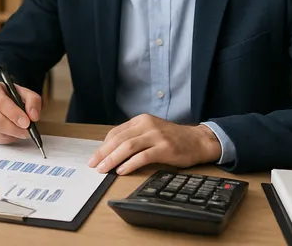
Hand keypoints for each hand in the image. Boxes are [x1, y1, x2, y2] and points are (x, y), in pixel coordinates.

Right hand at [0, 81, 41, 144]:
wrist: (3, 102)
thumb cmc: (12, 97)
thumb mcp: (26, 94)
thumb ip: (33, 101)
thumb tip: (33, 116)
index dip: (14, 113)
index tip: (26, 122)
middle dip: (14, 128)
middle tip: (27, 131)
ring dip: (11, 134)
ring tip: (21, 131)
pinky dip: (6, 138)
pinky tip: (12, 133)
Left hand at [88, 114, 221, 174]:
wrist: (198, 140)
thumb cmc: (172, 138)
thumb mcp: (150, 131)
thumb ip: (133, 137)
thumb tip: (111, 151)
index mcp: (141, 120)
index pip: (116, 132)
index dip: (103, 145)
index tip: (95, 157)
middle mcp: (147, 125)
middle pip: (119, 139)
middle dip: (104, 153)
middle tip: (94, 164)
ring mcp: (156, 136)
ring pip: (128, 147)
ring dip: (113, 159)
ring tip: (103, 169)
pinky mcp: (165, 148)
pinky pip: (143, 156)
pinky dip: (130, 164)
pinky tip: (122, 170)